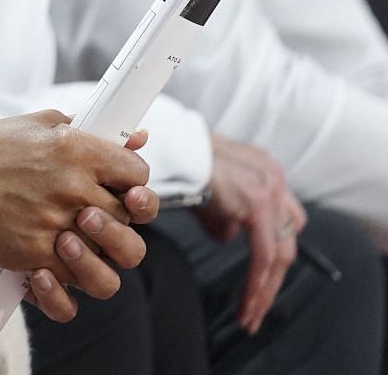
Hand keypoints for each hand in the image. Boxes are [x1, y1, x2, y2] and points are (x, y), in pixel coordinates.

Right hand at [0, 111, 158, 322]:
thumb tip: (136, 138)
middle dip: (115, 215)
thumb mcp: (39, 124)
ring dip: (104, 251)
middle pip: (130, 216)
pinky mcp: (37, 256)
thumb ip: (90, 130)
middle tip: (90, 211)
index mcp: (77, 150)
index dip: (131, 180)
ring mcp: (58, 225)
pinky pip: (74, 286)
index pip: (137, 173)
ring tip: (75, 241)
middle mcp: (74, 188)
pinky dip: (63, 285)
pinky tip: (48, 272)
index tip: (117, 184)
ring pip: (118, 258)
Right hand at [198, 134, 304, 334]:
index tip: (259, 282)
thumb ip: (225, 213)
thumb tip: (230, 236)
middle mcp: (275, 178)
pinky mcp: (257, 203)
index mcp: (265, 171)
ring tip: (249, 313)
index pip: (282, 222)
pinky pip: (265, 254)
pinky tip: (248, 300)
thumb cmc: (179, 162)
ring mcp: (270, 189)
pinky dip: (257, 281)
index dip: (272, 255)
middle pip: (288, 240)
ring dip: (266, 287)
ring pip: (281, 253)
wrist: (169, 146)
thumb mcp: (208, 188)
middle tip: (257, 308)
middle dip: (273, 280)